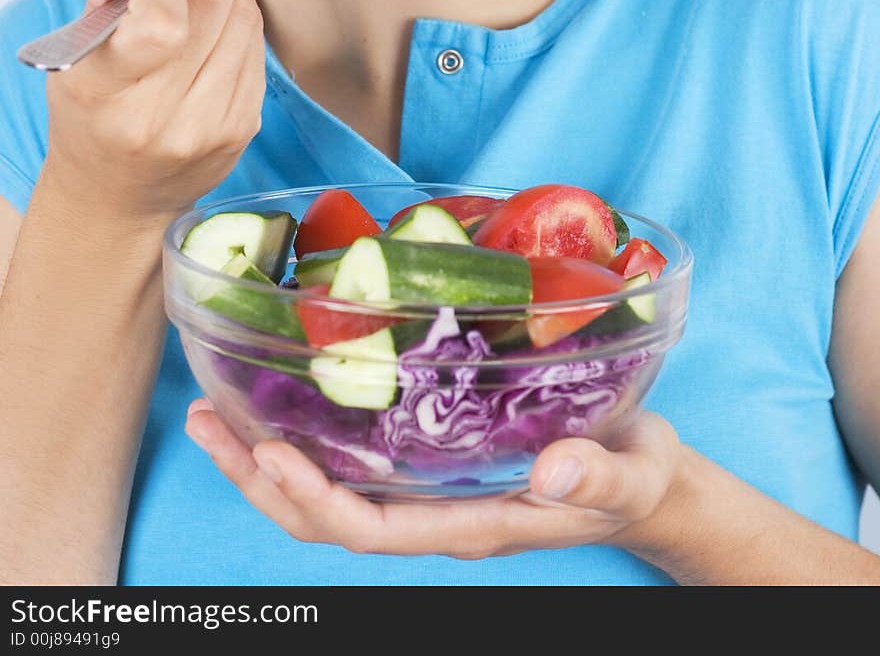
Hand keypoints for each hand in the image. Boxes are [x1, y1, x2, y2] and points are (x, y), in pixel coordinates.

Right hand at [43, 0, 265, 222]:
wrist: (117, 197)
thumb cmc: (93, 118)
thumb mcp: (78, 57)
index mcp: (107, 96)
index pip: (160, 22)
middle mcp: (162, 119)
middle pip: (214, 11)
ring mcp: (210, 128)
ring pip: (244, 25)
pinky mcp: (242, 129)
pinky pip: (256, 51)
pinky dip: (243, 18)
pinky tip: (224, 8)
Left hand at [184, 400, 681, 558]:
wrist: (645, 474)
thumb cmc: (636, 473)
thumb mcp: (631, 473)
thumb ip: (596, 475)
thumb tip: (555, 472)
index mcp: (471, 521)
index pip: (373, 530)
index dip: (316, 499)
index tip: (272, 455)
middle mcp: (436, 510)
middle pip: (327, 517)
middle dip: (261, 478)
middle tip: (207, 422)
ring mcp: (429, 488)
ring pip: (328, 493)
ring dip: (264, 459)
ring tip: (214, 415)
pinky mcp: (432, 456)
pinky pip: (354, 461)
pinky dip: (306, 436)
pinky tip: (280, 401)